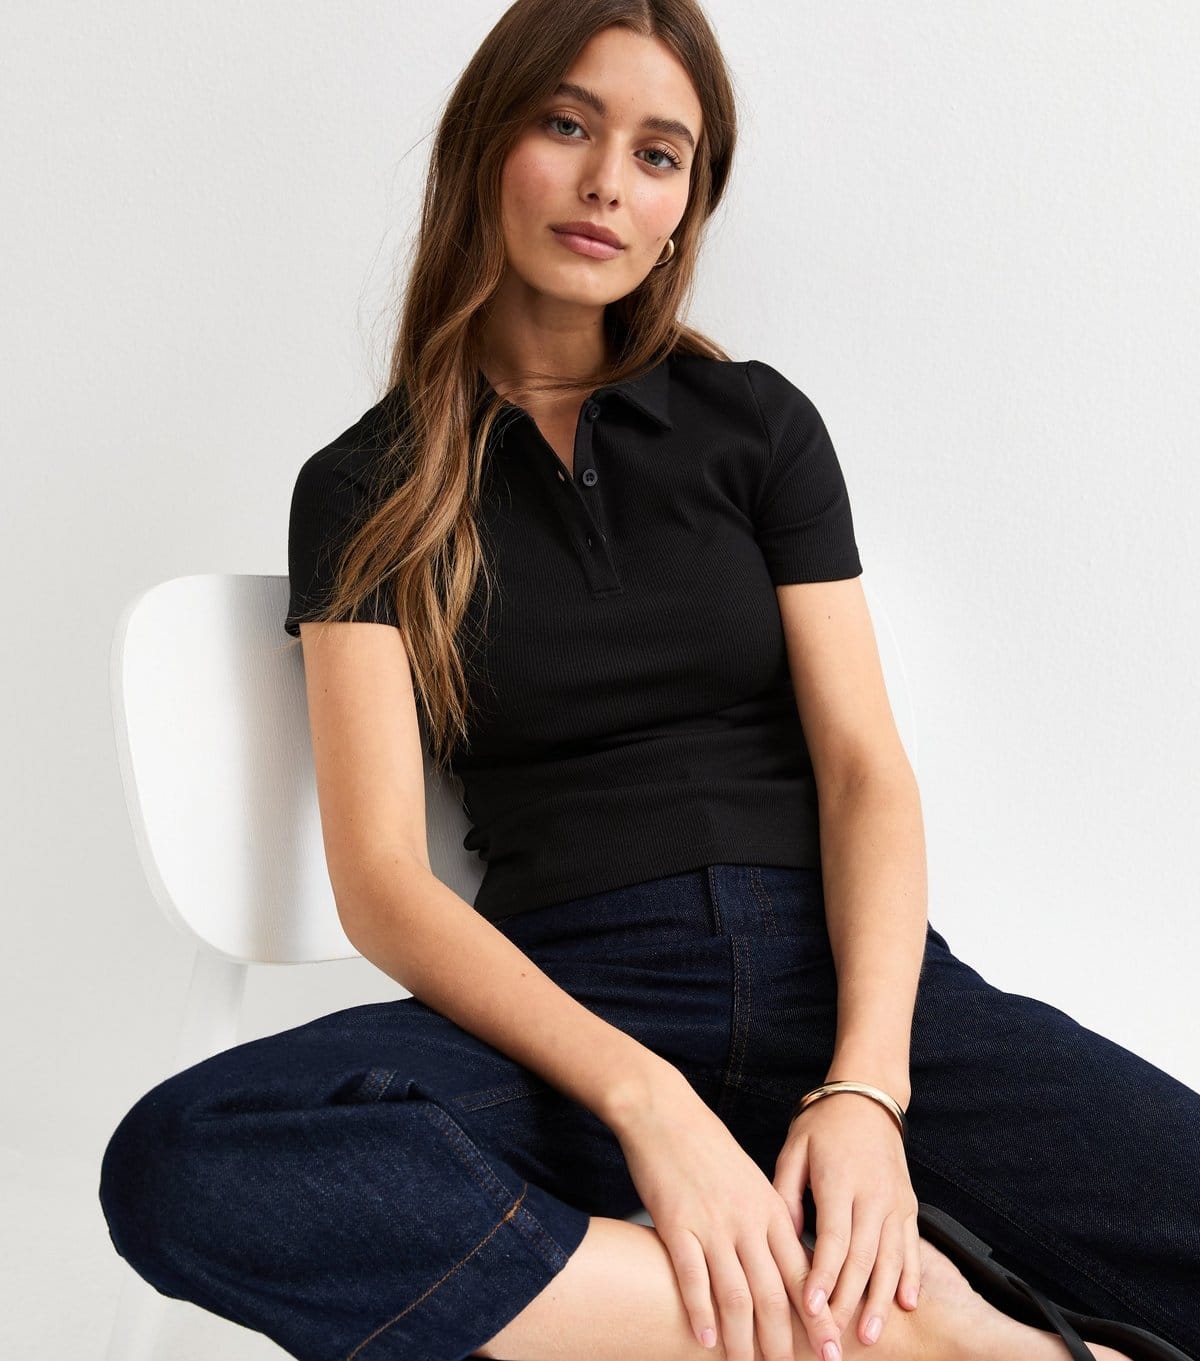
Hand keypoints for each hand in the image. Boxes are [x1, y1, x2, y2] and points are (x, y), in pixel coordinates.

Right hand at [612, 1067, 843, 1360]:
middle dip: (785, 1342)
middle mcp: (748, 1220)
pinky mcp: (676, 1222)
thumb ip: (770, 1221)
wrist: (665, 1112)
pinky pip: (693, 1277)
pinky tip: (705, 1340)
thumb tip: (788, 1265)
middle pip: (774, 1293)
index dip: (818, 1318)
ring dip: (744, 1338)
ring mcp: (713, 1223)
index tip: (833, 1351)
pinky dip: (701, 1312)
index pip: (803, 1274)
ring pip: (737, 1293)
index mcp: (772, 1210)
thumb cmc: (708, 1147)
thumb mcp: (751, 1182)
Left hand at [772, 1091, 921, 1348]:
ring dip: (880, 1300)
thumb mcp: (794, 1151)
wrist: (867, 1099)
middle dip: (850, 1301)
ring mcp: (895, 1202)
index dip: (823, 1276)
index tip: (810, 1307)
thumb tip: (780, 1241)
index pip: (832, 1238)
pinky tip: (906, 1304)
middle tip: (837, 1337)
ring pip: (891, 1259)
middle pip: (863, 1257)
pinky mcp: (909, 1205)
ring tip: (870, 1333)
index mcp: (839, 1181)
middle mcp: (871, 1195)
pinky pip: (912, 1247)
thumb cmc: (823, 1125)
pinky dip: (910, 1277)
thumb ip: (785, 1195)